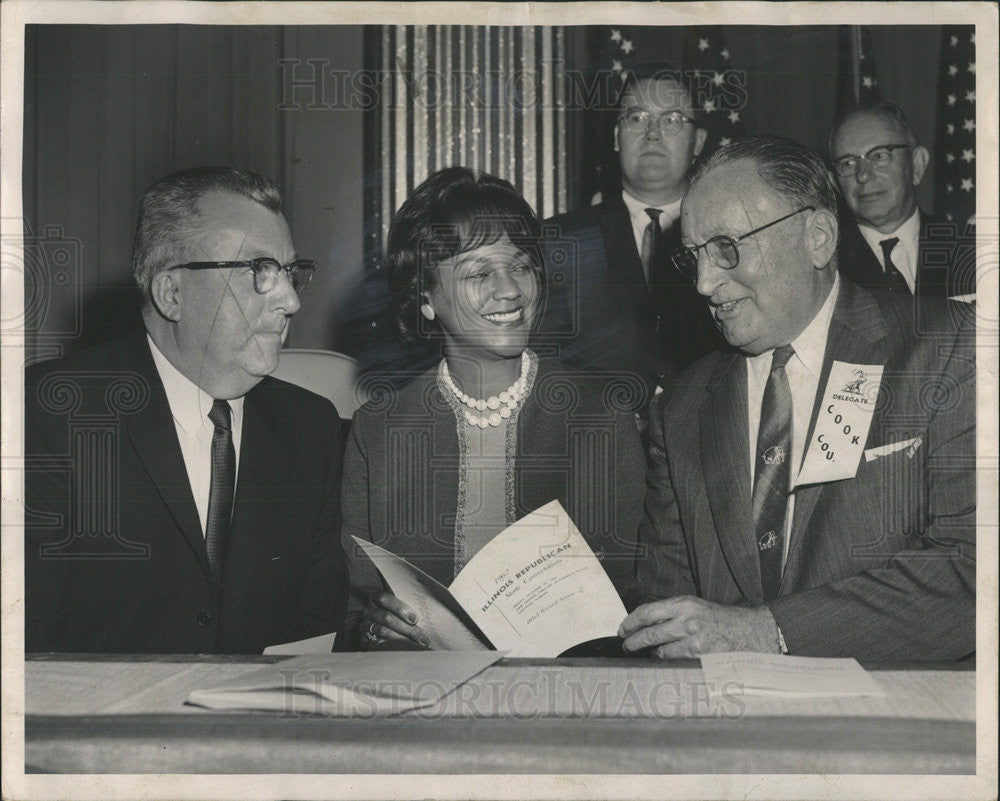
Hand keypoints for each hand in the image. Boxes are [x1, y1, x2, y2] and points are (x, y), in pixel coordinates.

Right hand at [360, 592, 430, 649]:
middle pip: (386, 618)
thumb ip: (407, 610)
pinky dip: (391, 647)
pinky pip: (376, 644)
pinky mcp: (364, 639)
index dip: (400, 608)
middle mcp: (369, 611)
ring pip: (382, 632)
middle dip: (406, 629)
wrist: (375, 625)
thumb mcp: (398, 607)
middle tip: (423, 637)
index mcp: (376, 598)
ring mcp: (364, 625)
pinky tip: (403, 650)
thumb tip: (427, 615)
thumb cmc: (394, 615)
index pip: (385, 598)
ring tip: (417, 645)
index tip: (415, 619)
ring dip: (402, 639)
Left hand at [618, 596, 778, 657]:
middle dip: (632, 642)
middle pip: (649, 634)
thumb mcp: (696, 606)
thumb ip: (672, 612)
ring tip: (648, 654)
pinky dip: (667, 663)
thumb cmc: (722, 619)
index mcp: (684, 604)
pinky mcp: (701, 658)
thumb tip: (646, 623)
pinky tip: (666, 661)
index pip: (646, 612)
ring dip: (650, 654)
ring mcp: (694, 641)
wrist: (752, 631)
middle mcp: (687, 621)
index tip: (623, 629)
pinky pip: (675, 663)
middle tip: (627, 645)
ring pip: (659, 651)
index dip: (630, 622)